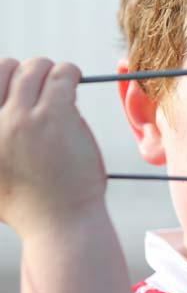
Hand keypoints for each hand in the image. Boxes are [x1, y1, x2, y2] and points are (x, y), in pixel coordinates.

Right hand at [0, 58, 106, 238]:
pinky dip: (69, 72)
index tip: (18, 88)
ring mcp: (22, 118)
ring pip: (34, 68)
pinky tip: (73, 79)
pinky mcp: (55, 116)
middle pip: (5, 68)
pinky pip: (62, 76)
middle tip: (43, 87)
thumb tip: (4, 118)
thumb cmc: (30, 206)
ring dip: (49, 71)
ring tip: (61, 83)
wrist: (60, 224)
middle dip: (25, 73)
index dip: (2, 80)